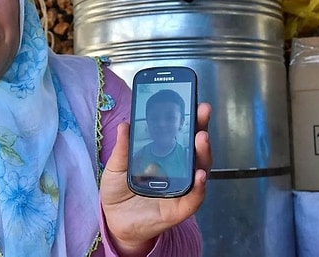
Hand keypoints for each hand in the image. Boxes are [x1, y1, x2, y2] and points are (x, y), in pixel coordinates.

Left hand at [100, 103, 211, 256]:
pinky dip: (199, 187)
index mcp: (165, 155)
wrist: (115, 220)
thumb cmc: (119, 189)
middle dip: (201, 127)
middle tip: (202, 110)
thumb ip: (123, 148)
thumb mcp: (117, 166)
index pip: (181, 133)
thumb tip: (125, 124)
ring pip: (200, 168)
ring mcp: (182, 187)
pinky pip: (194, 197)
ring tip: (202, 137)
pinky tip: (199, 175)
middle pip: (195, 146)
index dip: (189, 117)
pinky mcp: (179, 208)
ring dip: (203, 152)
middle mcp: (178, 169)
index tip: (193, 99)